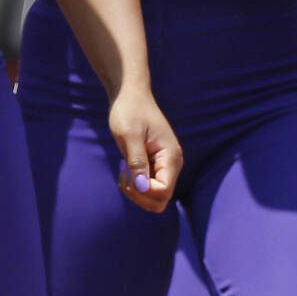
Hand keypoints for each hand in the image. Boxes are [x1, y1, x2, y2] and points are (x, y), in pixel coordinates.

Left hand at [109, 85, 180, 212]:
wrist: (131, 95)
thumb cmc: (129, 111)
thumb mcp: (129, 135)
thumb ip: (137, 162)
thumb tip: (143, 188)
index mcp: (171, 157)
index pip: (163, 191)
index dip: (144, 191)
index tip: (129, 172)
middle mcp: (172, 164)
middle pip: (161, 200)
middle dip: (139, 195)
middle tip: (124, 175)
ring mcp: (164, 165)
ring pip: (154, 196)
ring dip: (136, 191)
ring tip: (124, 170)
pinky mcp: (155, 165)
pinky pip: (148, 187)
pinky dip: (135, 184)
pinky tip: (125, 167)